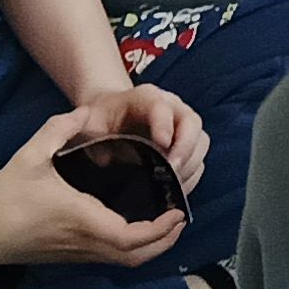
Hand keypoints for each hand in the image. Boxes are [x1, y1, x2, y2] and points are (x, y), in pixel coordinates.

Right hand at [0, 108, 186, 269]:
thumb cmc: (4, 196)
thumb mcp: (30, 155)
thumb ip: (60, 129)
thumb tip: (84, 111)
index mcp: (82, 218)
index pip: (132, 236)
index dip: (160, 229)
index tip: (177, 210)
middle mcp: (85, 242)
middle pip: (136, 256)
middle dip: (164, 240)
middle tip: (180, 216)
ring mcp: (78, 254)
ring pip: (125, 261)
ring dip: (151, 247)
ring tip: (166, 222)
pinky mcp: (70, 256)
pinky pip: (111, 258)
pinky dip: (132, 248)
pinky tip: (136, 227)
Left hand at [87, 83, 207, 192]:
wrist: (109, 117)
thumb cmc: (98, 121)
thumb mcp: (88, 124)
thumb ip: (93, 137)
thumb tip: (107, 160)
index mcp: (145, 97)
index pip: (160, 106)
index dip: (163, 124)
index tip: (162, 145)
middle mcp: (172, 106)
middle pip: (191, 123)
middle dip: (185, 149)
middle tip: (171, 173)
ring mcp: (182, 125)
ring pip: (200, 142)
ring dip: (190, 165)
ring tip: (172, 186)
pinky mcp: (187, 144)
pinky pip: (198, 160)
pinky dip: (190, 176)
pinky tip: (173, 190)